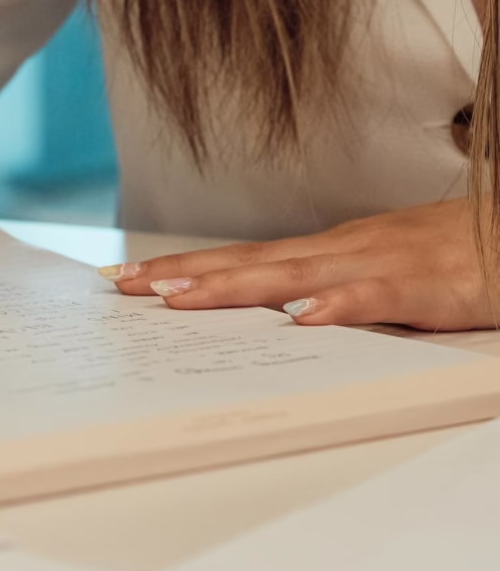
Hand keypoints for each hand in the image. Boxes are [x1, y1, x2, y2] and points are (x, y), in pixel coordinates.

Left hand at [98, 199, 491, 331]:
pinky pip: (375, 297)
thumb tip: (272, 310)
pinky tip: (303, 319)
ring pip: (292, 276)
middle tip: (126, 288)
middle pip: (247, 264)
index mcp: (324, 252)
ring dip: (232, 287)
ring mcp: (376, 264)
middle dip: (183, 275)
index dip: (187, 269)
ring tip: (178, 299)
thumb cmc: (443, 255)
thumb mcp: (370, 270)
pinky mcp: (420, 286)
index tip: (135, 279)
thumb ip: (322, 286)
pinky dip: (339, 305)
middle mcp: (337, 252)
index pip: (241, 260)